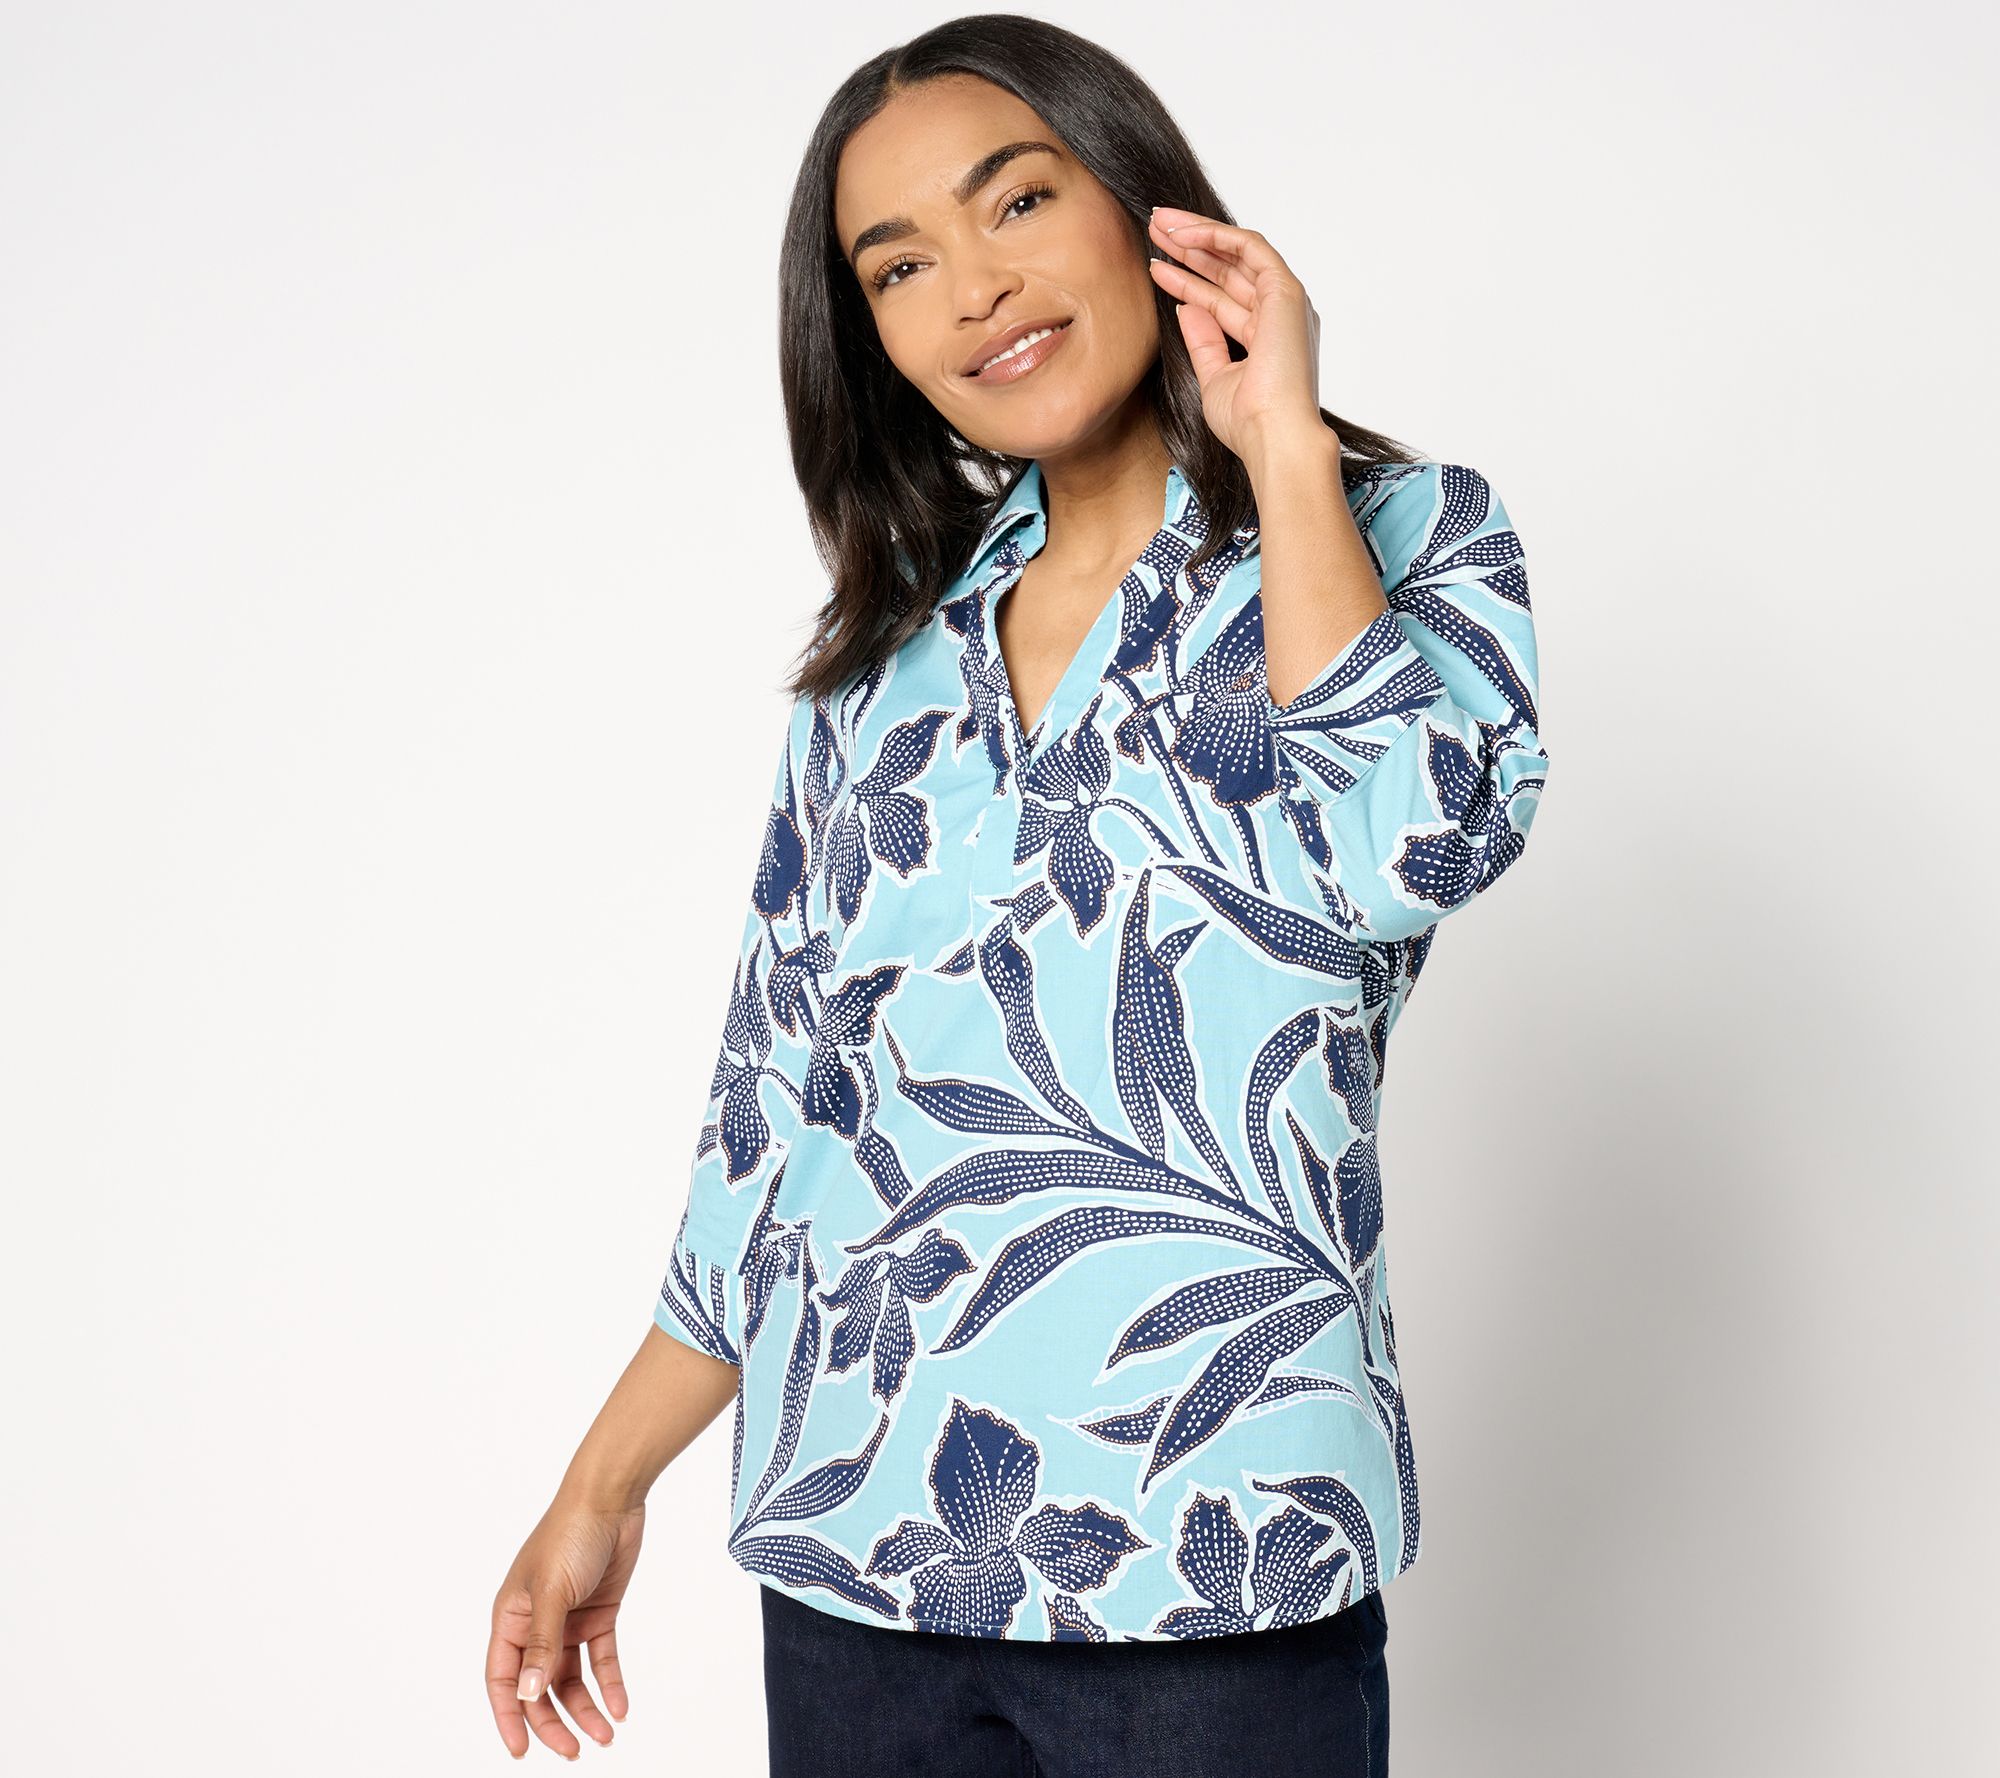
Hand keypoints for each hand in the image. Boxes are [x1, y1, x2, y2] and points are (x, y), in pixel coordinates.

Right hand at [486, 1493, 644, 1758]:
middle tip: (574, 1751)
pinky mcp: (598, 1613)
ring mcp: (568, 1620)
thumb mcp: (551, 1592)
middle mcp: (536, 1624)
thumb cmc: (569, 1534)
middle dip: (553, 1721)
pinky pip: (602, 1659)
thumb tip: (527, 1693)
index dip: (510, 1717)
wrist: (612, 1499)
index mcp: (511, 1618)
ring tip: (605, 1735)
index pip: (503, 1679)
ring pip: (571, 1678)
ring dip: (586, 1708)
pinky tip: (620, 1706)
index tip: (522, 1752)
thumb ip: (541, 1644)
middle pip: (538, 1687)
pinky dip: (610, 1683)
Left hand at [1146, 207, 1333, 468]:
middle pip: (1228, 271)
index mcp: (1266, 338)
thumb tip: (1186, 308)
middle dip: (1189, 249)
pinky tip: (1182, 233)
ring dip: (1198, 235)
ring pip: (1237, 253)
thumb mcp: (1214, 378)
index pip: (1221, 299)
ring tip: (1159, 224)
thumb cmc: (1248, 423)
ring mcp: (1285, 303)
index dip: (1186, 280)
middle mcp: (1278, 317)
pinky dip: (1216, 236)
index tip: (1155, 266)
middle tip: (1153, 231)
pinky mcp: (1286, 292)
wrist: (1273, 437)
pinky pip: (1249, 248)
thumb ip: (1203, 341)